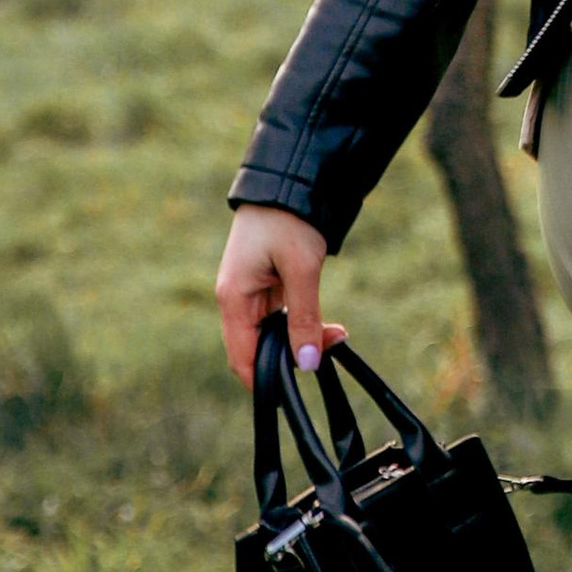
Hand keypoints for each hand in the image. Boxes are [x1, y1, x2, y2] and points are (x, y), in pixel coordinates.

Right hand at [216, 204, 343, 384]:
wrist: (289, 178)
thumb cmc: (288, 219)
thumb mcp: (301, 269)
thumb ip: (304, 318)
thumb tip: (308, 364)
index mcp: (233, 298)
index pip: (241, 357)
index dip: (264, 380)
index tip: (292, 393)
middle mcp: (237, 298)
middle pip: (258, 347)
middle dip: (292, 356)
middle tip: (332, 347)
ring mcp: (251, 289)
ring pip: (273, 331)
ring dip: (301, 337)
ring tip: (337, 333)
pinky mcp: (266, 281)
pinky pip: (281, 314)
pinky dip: (302, 320)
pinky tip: (326, 323)